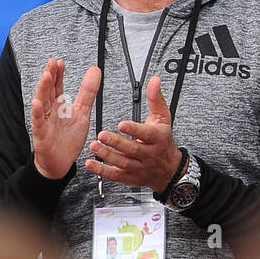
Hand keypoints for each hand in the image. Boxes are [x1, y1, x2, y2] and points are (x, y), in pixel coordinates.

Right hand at [31, 59, 101, 178]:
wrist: (60, 163)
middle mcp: (50, 113)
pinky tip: (36, 103)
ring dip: (43, 90)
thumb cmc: (68, 138)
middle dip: (50, 77)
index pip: (57, 87)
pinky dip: (37, 113)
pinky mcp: (42, 136)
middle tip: (52, 63)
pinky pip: (39, 124)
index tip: (60, 62)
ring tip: (46, 76)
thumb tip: (95, 71)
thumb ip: (87, 92)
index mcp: (59, 107)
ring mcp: (45, 123)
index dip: (58, 75)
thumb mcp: (82, 112)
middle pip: (49, 92)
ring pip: (43, 104)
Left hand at [85, 75, 183, 191]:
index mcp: (158, 138)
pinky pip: (115, 176)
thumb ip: (156, 99)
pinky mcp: (130, 178)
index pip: (147, 134)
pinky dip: (102, 171)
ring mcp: (139, 168)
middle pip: (133, 150)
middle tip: (102, 134)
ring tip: (94, 146)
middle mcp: (149, 154)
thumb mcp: (163, 118)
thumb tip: (154, 80)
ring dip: (107, 155)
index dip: (134, 130)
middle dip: (116, 143)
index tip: (121, 124)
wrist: (168, 169)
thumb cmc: (163, 140)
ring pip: (123, 163)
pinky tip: (91, 163)